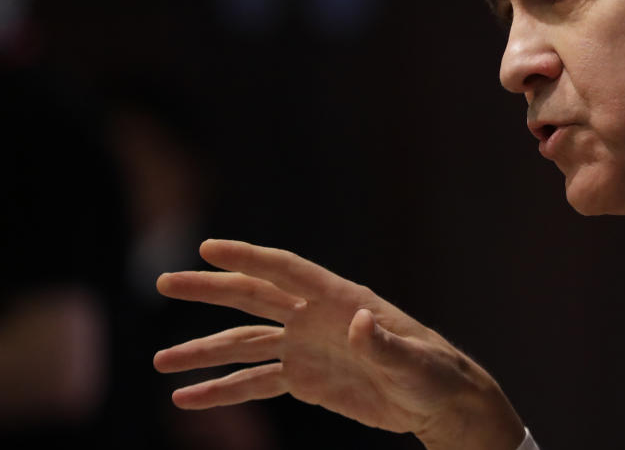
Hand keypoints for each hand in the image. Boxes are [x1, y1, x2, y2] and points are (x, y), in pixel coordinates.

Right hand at [153, 239, 523, 449]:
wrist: (438, 402)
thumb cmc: (434, 373)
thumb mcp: (413, 360)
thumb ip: (385, 343)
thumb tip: (360, 322)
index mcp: (340, 300)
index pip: (286, 271)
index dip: (249, 257)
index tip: (207, 248)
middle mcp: (314, 318)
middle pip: (253, 297)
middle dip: (209, 290)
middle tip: (164, 283)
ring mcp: (305, 348)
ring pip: (244, 344)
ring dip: (204, 351)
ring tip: (161, 363)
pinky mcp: (304, 380)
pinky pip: (255, 382)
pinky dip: (222, 390)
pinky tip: (188, 398)